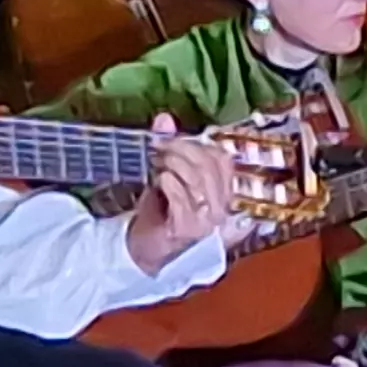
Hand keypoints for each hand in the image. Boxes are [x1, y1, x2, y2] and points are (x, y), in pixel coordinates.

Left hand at [125, 117, 237, 271]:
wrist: (144, 248)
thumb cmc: (161, 212)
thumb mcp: (168, 175)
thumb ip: (169, 147)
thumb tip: (164, 118)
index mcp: (222, 193)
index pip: (222, 160)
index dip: (197, 145)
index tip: (171, 140)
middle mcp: (220, 207)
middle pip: (209, 166)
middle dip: (182, 151)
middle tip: (160, 149)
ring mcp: (206, 220)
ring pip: (196, 179)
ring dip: (173, 165)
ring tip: (157, 165)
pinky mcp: (188, 229)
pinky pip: (181, 196)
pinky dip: (168, 183)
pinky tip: (159, 181)